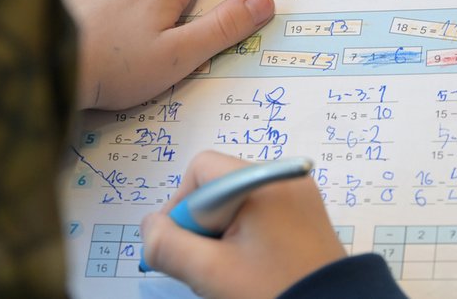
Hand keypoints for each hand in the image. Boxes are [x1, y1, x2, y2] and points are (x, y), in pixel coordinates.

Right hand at [140, 152, 346, 298]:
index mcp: (262, 182)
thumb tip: (150, 228)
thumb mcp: (210, 273)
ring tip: (230, 270)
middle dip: (202, 223)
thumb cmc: (274, 292)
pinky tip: (247, 266)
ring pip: (237, 202)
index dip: (182, 206)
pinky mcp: (306, 215)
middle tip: (208, 264)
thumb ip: (168, 246)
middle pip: (218, 185)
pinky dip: (243, 235)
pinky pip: (260, 212)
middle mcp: (283, 179)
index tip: (184, 244)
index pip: (201, 170)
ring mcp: (298, 196)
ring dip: (221, 233)